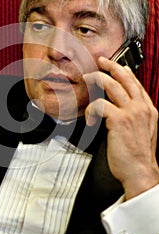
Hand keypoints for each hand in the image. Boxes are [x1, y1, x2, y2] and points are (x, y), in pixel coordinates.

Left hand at [83, 56, 158, 199]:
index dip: (124, 72)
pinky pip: (99, 104)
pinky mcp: (119, 120)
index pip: (136, 84)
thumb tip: (121, 106)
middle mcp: (141, 108)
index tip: (116, 66)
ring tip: (87, 80)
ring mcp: (131, 113)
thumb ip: (135, 116)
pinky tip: (90, 120)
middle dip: (111, 66)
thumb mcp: (142, 131)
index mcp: (148, 110)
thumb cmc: (137, 155)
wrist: (140, 172)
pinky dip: (91, 109)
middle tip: (100, 61)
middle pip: (125, 78)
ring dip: (96, 79)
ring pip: (111, 85)